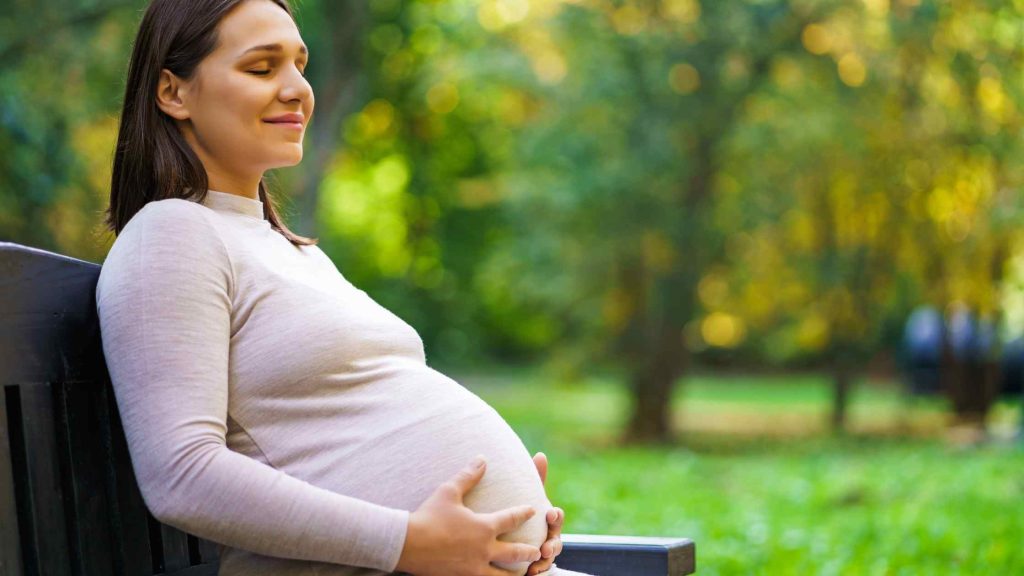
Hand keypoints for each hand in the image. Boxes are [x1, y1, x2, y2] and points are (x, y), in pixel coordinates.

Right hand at [395, 456, 541, 575]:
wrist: (409, 544)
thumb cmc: (429, 515)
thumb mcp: (449, 491)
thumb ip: (468, 476)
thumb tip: (482, 458)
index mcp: (484, 527)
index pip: (512, 519)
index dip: (524, 513)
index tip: (533, 511)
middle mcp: (484, 549)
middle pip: (515, 552)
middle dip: (529, 551)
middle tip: (538, 551)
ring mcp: (474, 567)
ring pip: (502, 575)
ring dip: (513, 574)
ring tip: (521, 574)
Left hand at [526, 452, 564, 575]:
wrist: (517, 533)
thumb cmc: (528, 511)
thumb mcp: (531, 495)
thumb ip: (537, 478)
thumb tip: (540, 454)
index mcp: (549, 518)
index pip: (557, 517)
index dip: (555, 516)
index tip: (550, 513)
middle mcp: (550, 535)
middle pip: (557, 541)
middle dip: (553, 545)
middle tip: (546, 548)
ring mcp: (545, 551)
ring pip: (549, 559)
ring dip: (544, 563)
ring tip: (535, 566)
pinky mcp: (537, 563)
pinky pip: (540, 570)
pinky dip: (536, 571)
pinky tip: (528, 573)